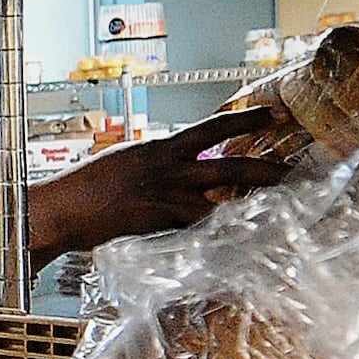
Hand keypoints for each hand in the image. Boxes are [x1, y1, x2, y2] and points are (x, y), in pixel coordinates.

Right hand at [26, 107, 289, 265]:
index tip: (275, 116)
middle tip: (296, 172)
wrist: (62, 206)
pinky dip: (223, 236)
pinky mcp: (160, 222)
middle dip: (267, 168)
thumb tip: (175, 164)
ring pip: (223, 199)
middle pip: (231, 164)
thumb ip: (155, 163)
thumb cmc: (87, 186)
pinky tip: (245, 241)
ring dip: (255, 205)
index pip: (213, 128)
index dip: (247, 121)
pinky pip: (201, 228)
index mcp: (161, 147)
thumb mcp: (125, 162)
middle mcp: (169, 167)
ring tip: (284, 210)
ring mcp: (166, 195)